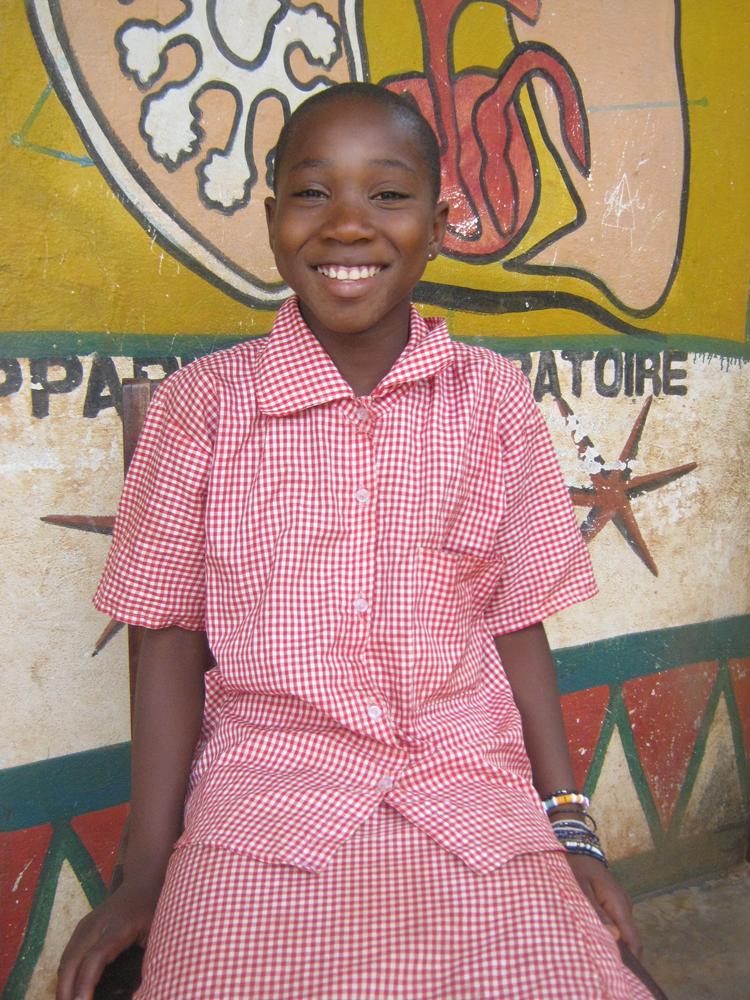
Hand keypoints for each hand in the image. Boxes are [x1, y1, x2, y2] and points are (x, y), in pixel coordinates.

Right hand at [56, 880, 158, 999]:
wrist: (144, 880)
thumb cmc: (154, 909)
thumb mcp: (159, 932)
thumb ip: (151, 958)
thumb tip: (146, 987)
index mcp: (118, 927)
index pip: (95, 958)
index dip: (85, 983)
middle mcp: (96, 925)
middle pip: (72, 961)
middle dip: (66, 990)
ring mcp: (86, 925)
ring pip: (66, 959)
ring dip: (63, 985)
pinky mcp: (82, 928)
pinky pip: (68, 955)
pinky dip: (65, 975)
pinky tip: (69, 991)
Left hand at [565, 853, 641, 958]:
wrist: (576, 845)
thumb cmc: (575, 866)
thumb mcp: (579, 888)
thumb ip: (595, 912)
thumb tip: (614, 937)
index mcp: (619, 904)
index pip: (633, 941)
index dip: (630, 961)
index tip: (618, 974)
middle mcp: (624, 906)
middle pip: (629, 940)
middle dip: (620, 956)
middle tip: (602, 968)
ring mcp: (619, 905)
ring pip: (622, 933)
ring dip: (612, 944)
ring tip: (596, 955)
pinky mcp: (612, 903)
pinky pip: (614, 924)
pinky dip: (608, 934)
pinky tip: (594, 939)